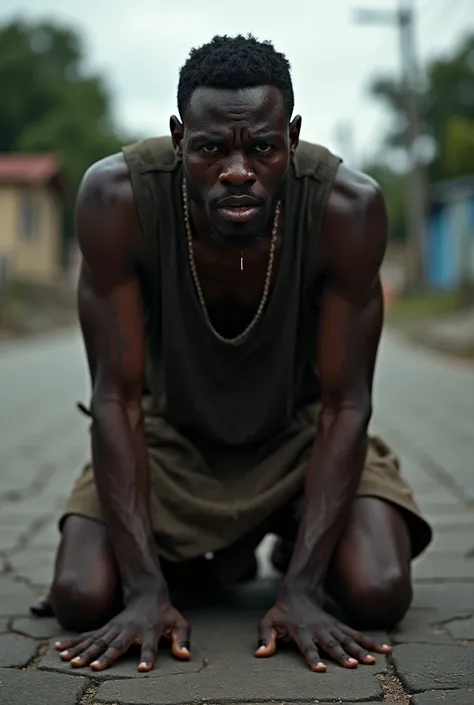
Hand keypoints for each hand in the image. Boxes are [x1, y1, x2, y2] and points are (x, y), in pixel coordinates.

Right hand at [54, 590, 190, 671]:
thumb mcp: (179, 623)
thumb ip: (182, 639)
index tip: (144, 669)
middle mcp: (128, 629)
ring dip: (83, 651)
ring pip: (97, 640)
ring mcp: (114, 628)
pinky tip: (58, 649)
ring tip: (70, 661)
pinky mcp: (105, 628)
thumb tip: (185, 656)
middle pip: (115, 644)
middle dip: (104, 656)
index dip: (148, 656)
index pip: (150, 646)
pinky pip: (87, 636)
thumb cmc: (165, 614)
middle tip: (92, 667)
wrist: (148, 593)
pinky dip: (73, 642)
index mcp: (149, 630)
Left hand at [255, 591, 390, 671]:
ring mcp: (332, 628)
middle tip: (352, 666)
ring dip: (359, 650)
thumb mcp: (268, 622)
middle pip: (332, 644)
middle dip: (342, 655)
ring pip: (348, 640)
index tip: (319, 669)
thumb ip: (264, 637)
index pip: (307, 647)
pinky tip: (385, 651)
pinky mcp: (340, 627)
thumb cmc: (281, 613)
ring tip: (371, 662)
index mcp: (301, 631)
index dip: (313, 657)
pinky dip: (371, 643)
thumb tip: (261, 654)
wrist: (298, 593)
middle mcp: (319, 630)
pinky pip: (357, 635)